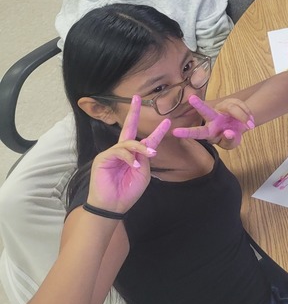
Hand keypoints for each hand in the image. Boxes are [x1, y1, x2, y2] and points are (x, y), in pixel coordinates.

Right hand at [88, 96, 170, 215]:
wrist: (113, 205)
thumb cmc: (128, 191)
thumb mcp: (143, 173)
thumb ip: (145, 158)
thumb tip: (146, 147)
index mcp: (134, 155)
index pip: (145, 139)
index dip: (157, 131)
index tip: (168, 121)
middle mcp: (122, 150)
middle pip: (128, 127)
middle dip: (133, 112)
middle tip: (137, 98)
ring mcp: (111, 153)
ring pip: (128, 142)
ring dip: (141, 148)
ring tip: (151, 156)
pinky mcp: (103, 158)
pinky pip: (119, 151)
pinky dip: (129, 157)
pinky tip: (135, 165)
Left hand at [171, 95, 254, 148]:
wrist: (242, 126)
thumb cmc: (231, 137)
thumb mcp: (231, 144)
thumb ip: (229, 141)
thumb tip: (228, 132)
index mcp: (209, 131)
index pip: (197, 132)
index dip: (186, 132)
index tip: (174, 132)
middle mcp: (212, 118)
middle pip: (206, 111)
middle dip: (199, 105)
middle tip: (192, 98)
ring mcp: (221, 108)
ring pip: (232, 108)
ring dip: (243, 117)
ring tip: (250, 126)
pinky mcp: (231, 102)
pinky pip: (241, 106)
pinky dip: (248, 114)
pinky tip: (250, 121)